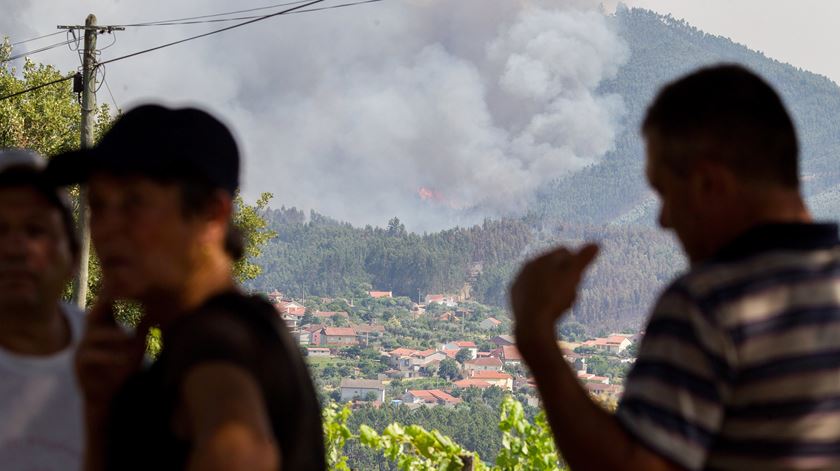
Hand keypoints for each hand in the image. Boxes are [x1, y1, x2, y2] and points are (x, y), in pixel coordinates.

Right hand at [74, 292, 150, 408]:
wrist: (108, 394)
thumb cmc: (122, 367)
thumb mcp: (135, 346)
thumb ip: (142, 329)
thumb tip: (160, 310)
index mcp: (103, 327)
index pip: (107, 305)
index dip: (115, 294)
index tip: (129, 285)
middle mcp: (90, 334)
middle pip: (95, 314)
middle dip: (106, 304)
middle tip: (121, 299)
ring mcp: (83, 348)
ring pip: (94, 335)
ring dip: (113, 335)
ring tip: (129, 337)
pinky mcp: (80, 365)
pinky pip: (93, 356)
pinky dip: (110, 356)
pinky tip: (124, 359)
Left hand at [510, 244, 598, 350]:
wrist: (532, 323)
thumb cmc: (554, 297)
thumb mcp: (573, 277)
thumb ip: (583, 259)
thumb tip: (596, 244)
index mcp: (540, 258)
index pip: (563, 251)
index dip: (576, 262)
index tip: (580, 276)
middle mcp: (526, 267)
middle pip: (552, 266)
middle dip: (564, 275)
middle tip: (572, 290)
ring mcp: (519, 282)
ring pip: (542, 279)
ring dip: (554, 287)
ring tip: (562, 302)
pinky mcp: (515, 297)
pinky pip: (533, 293)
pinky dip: (542, 298)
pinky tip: (549, 308)